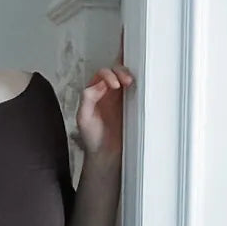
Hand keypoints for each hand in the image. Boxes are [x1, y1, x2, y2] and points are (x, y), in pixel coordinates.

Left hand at [76, 28, 133, 160]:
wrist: (106, 155)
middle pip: (116, 70)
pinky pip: (137, 90)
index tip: (114, 85)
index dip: (108, 75)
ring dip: (131, 75)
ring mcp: (121, 97)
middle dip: (122, 71)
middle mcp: (108, 91)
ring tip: (132, 83)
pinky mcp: (133, 105)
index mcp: (94, 91)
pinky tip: (142, 85)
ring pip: (127, 77)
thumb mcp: (83, 118)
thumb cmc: (92, 138)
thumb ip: (87, 99)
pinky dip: (140, 84)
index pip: (102, 73)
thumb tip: (99, 84)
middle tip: (127, 81)